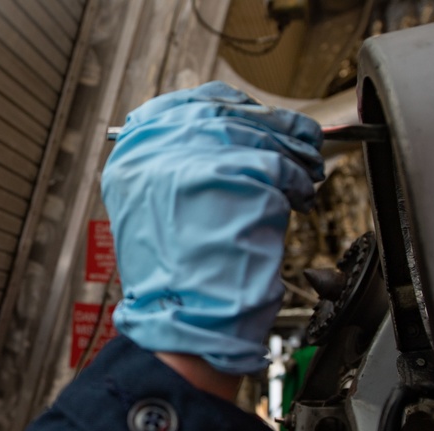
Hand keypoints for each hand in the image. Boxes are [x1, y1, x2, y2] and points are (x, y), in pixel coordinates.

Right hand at [101, 81, 324, 374]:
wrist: (184, 321)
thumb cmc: (174, 280)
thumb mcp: (153, 213)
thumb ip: (178, 168)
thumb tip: (226, 136)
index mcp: (132, 159)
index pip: (183, 105)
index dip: (226, 108)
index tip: (250, 114)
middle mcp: (156, 152)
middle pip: (227, 113)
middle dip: (269, 125)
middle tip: (295, 139)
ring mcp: (196, 161)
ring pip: (260, 133)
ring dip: (291, 151)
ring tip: (301, 173)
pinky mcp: (236, 176)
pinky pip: (282, 164)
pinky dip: (298, 181)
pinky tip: (296, 198)